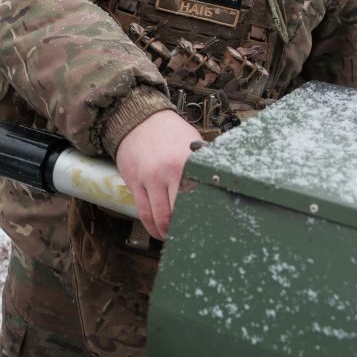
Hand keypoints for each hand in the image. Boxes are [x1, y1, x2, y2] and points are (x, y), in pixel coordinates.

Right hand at [114, 110, 201, 240]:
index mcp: (187, 162)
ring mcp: (148, 177)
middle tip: (191, 236)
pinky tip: (158, 231)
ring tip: (173, 237)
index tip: (208, 228)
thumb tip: (221, 186)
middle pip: (178, 211)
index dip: (203, 217)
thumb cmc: (170, 133)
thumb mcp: (192, 145)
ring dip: (166, 232)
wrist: (139, 119)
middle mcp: (167, 170)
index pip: (197, 196)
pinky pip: (143, 211)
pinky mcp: (134, 181)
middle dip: (184, 228)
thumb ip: (202, 167)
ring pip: (158, 216)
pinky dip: (151, 226)